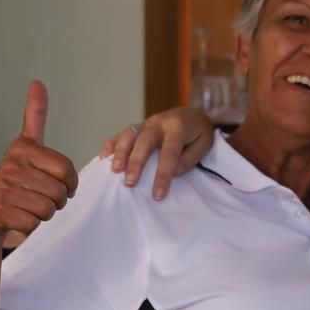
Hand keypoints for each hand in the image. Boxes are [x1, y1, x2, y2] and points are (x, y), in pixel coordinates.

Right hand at [0, 82, 77, 239]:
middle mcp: (11, 165)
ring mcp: (3, 188)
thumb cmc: (15, 177)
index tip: (58, 183)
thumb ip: (35, 116)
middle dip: (55, 200)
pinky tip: (17, 216)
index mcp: (22, 148)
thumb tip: (37, 83)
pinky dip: (29, 226)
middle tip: (38, 196)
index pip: (67, 171)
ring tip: (27, 205)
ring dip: (43, 213)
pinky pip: (34, 225)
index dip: (70, 183)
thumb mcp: (26, 145)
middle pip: (59, 193)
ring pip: (48, 210)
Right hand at [100, 106, 215, 200]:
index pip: (170, 152)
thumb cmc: (197, 133)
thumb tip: (174, 172)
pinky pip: (121, 134)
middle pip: (144, 141)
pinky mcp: (136, 127)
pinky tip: (104, 158)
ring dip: (120, 153)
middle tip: (130, 183)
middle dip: (136, 162)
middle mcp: (158, 123)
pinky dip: (111, 145)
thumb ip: (190, 158)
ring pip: (129, 135)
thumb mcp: (204, 144)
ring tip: (114, 171)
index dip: (163, 174)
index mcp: (178, 127)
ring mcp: (145, 123)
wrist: (190, 114)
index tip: (157, 195)